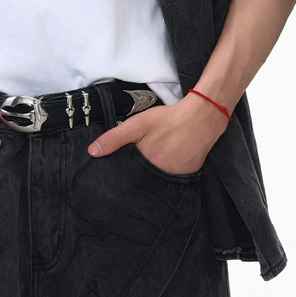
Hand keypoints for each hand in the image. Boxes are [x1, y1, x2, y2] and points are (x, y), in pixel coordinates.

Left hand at [87, 91, 227, 173]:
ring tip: (156, 158)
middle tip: (142, 159)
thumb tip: (93, 152)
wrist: (202, 117)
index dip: (124, 173)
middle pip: (144, 180)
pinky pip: (173, 177)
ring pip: (159, 179)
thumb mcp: (138, 124)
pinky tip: (169, 158)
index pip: (129, 177)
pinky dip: (169, 170)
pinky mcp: (189, 174)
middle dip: (139, 174)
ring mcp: (177, 177)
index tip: (122, 168)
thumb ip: (114, 138)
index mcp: (147, 166)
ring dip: (154, 173)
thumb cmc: (169, 119)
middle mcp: (162, 176)